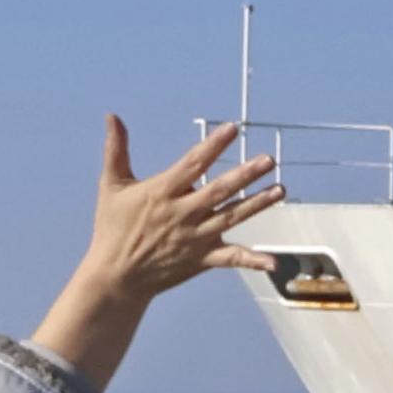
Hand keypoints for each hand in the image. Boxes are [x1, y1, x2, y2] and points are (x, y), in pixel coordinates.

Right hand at [31, 118, 286, 390]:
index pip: (192, 164)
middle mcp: (181, 214)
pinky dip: (252, 260)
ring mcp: (194, 237)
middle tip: (268, 159)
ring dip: (257, 204)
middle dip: (244, 175)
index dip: (213, 146)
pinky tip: (274, 262)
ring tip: (280, 190)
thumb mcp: (111, 186)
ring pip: (231, 217)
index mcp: (161, 193)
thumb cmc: (112, 227)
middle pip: (218, 191)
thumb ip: (116, 150)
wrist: (114, 276)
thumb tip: (112, 116)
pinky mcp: (201, 259)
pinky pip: (231, 259)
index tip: (233, 129)